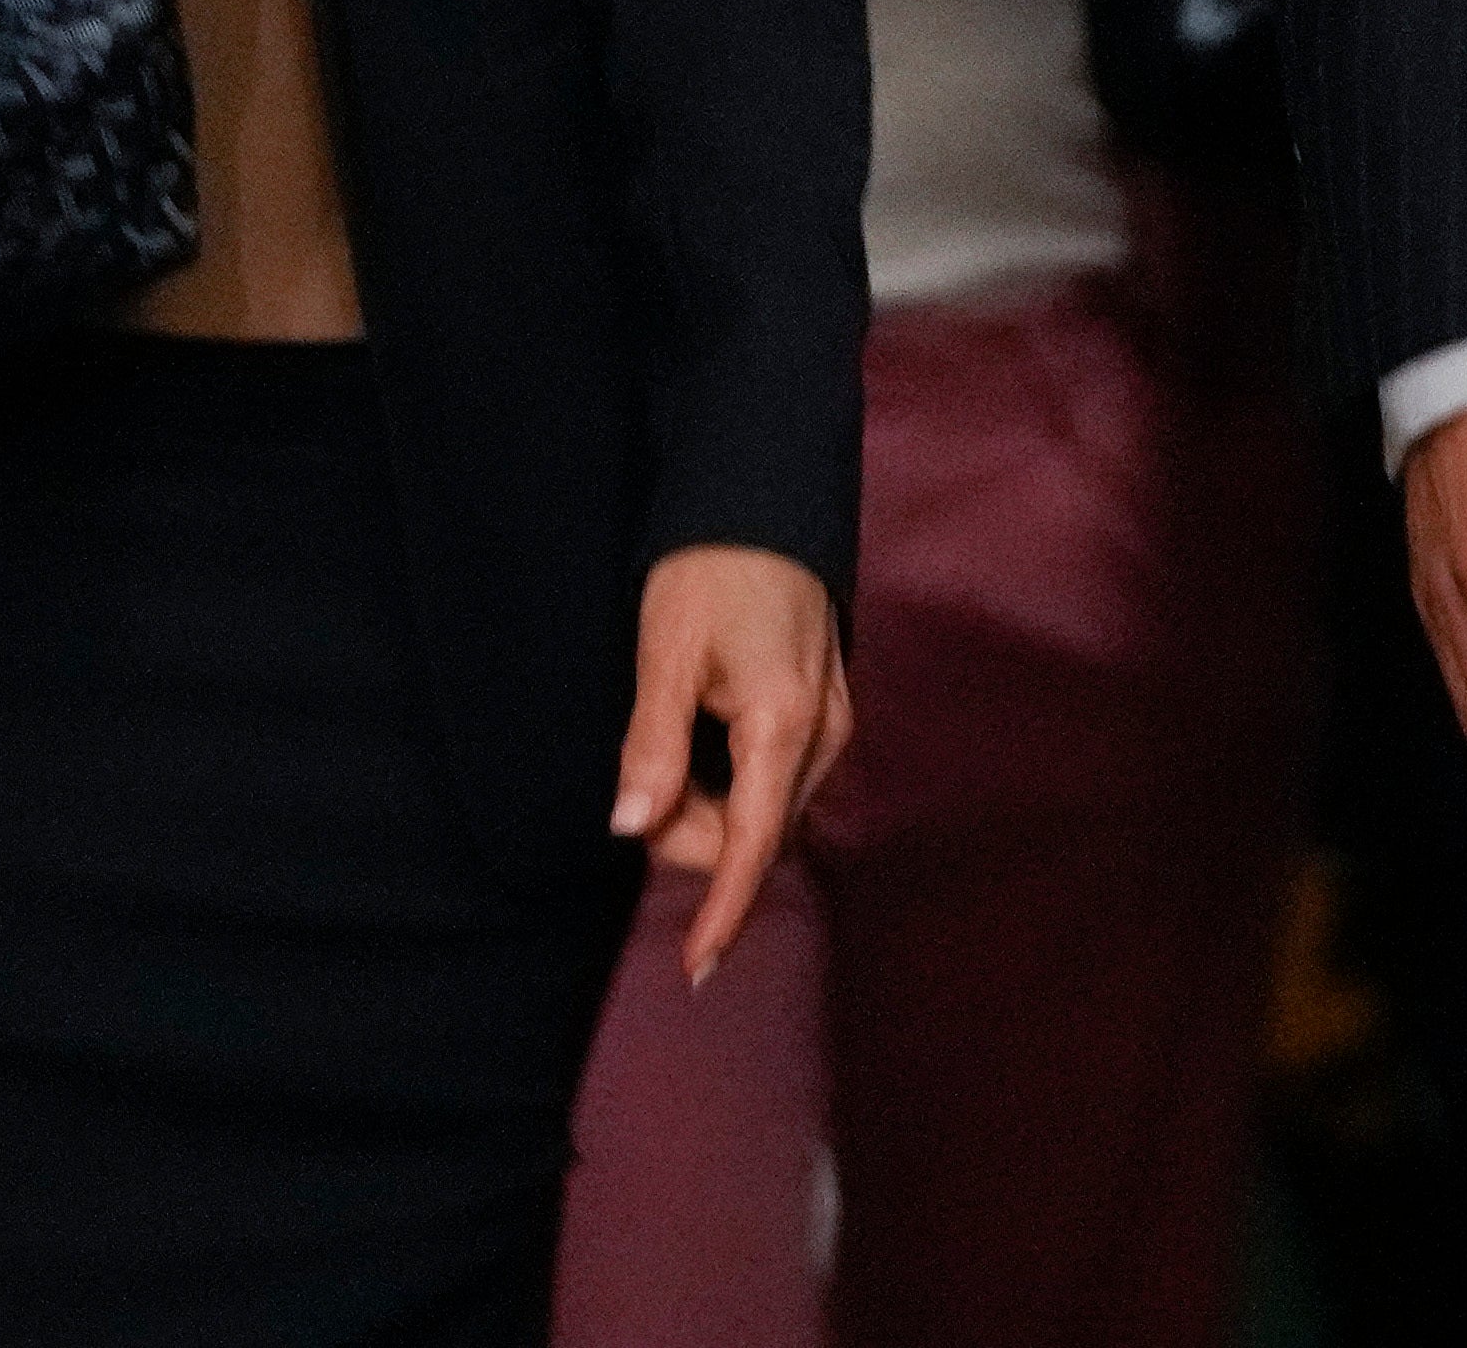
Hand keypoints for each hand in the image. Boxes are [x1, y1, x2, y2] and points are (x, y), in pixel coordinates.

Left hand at [610, 544, 849, 983]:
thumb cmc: (709, 569)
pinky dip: (734, 781)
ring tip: (671, 741)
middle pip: (757, 833)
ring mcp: (834, 720)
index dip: (724, 911)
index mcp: (784, 724)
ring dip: (713, 808)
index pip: (753, 844)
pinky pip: (779, 778)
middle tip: (641, 781)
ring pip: (768, 808)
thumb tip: (632, 828)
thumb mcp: (664, 654)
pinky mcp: (828, 707)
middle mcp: (825, 733)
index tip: (696, 969)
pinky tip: (703, 736)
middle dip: (695, 835)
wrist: (761, 497)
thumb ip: (651, 747)